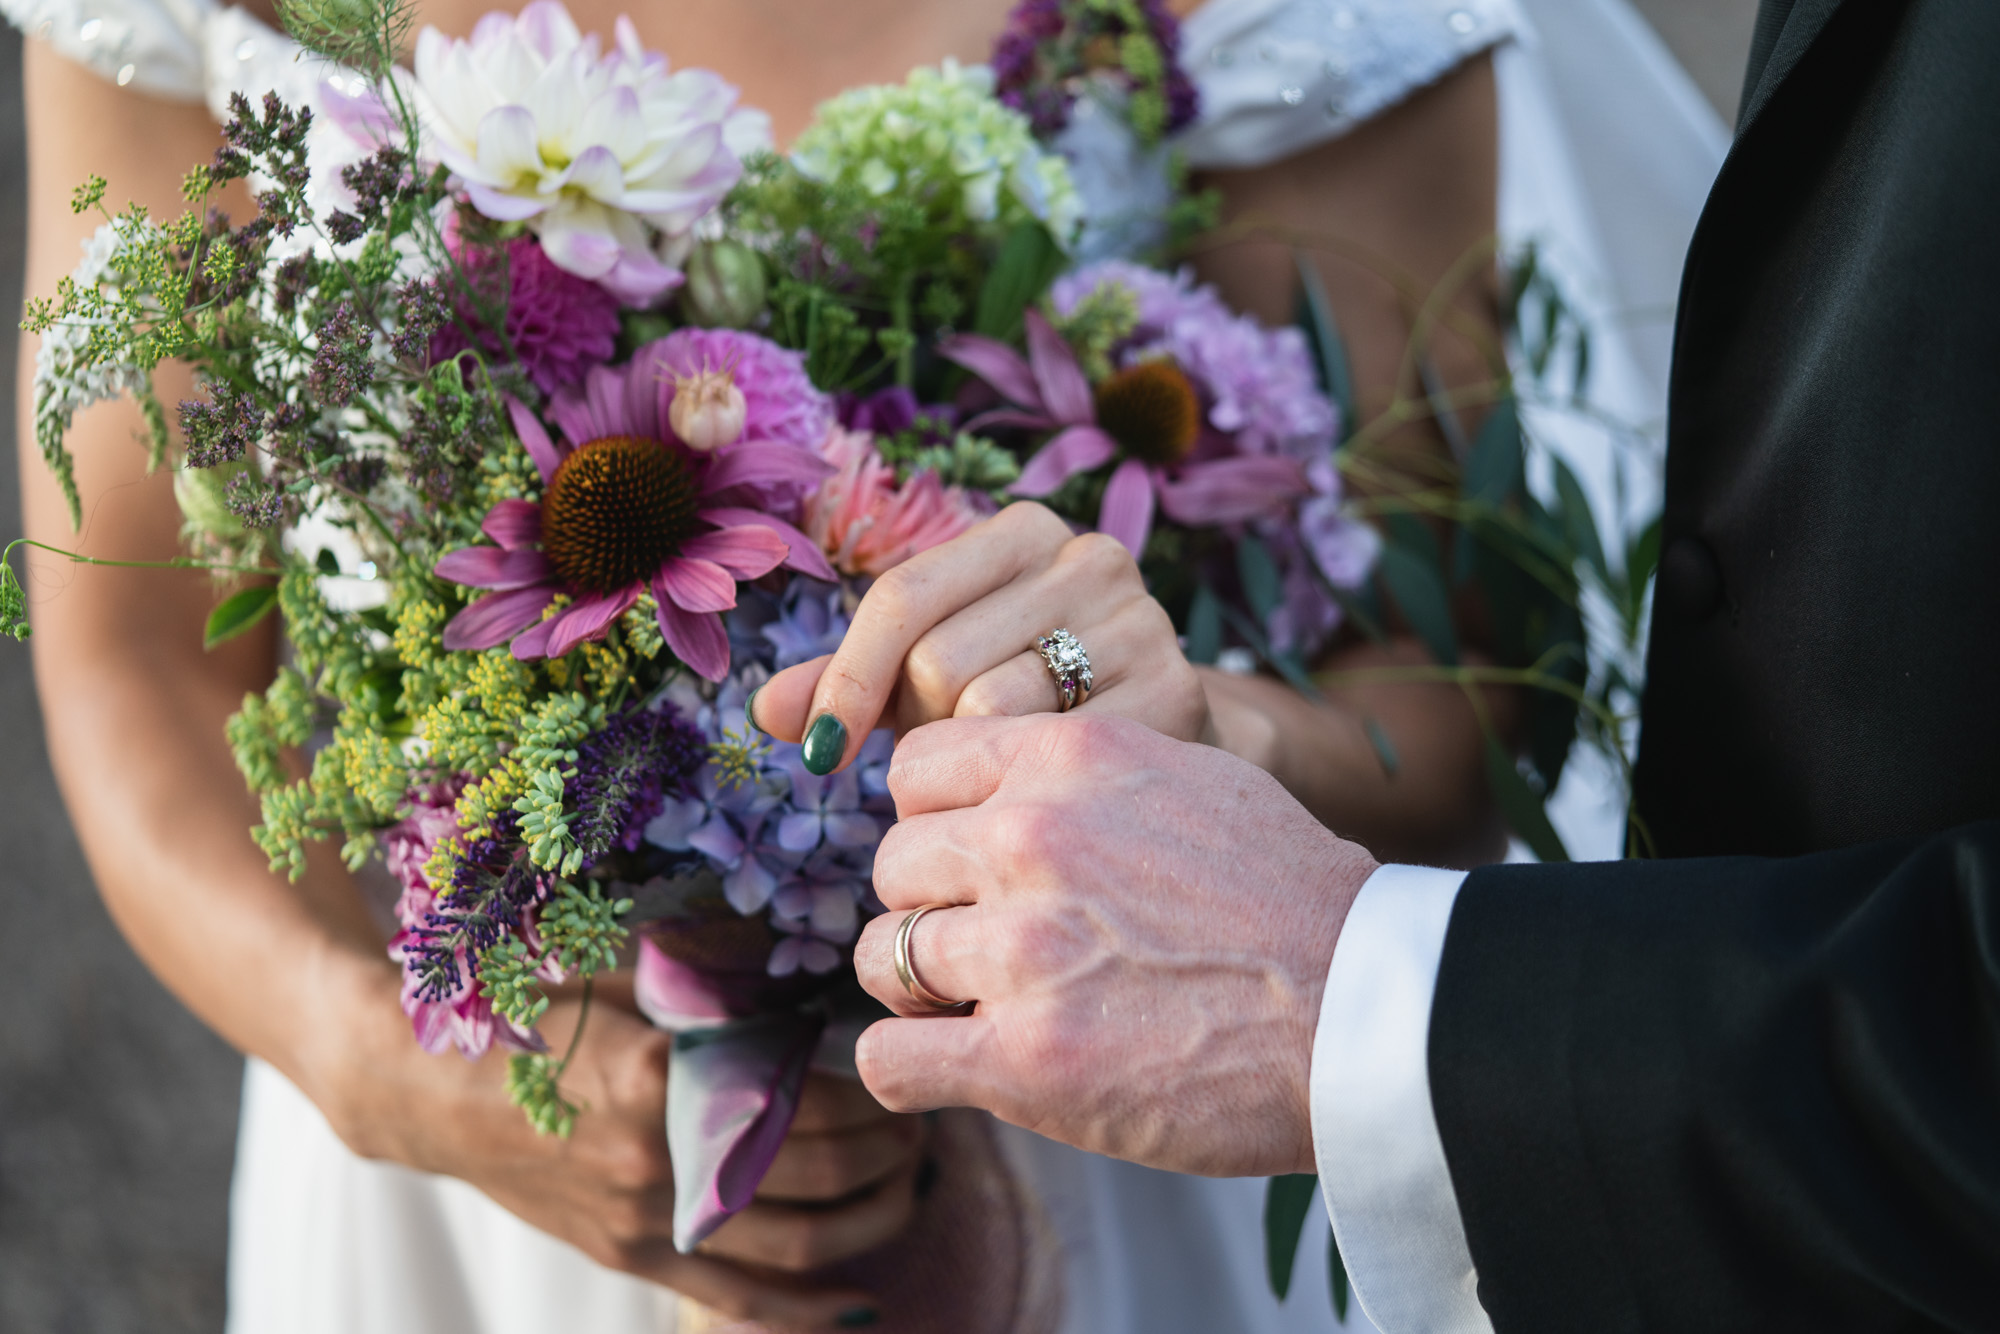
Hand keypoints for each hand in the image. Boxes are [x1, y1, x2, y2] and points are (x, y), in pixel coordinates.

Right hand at [309, 969, 921, 1328]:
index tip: (904, 1067)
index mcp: (663, 1077)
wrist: (431, 1091)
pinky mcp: (628, 1257)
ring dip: (872, 1220)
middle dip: (891, 1154)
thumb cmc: (538, 1015)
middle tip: (923, 1124)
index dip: (875, 1092)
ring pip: (795, 1246)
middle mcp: (658, 1157)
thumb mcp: (630, 976)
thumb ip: (721, 976)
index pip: (810, 1099)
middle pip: (819, 1173)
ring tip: (909, 1185)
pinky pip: (735, 1299)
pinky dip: (805, 1307)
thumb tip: (825, 958)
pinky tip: (859, 1296)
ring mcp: (641, 1219)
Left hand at [749, 502, 1208, 771]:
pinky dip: (1028, 788)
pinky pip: (1053, 754)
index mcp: (1021, 531)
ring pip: (992, 709)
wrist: (1166, 749)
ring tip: (997, 772)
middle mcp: (1088, 556)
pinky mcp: (1175, 689)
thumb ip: (849, 685)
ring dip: (971, 764)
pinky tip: (1042, 796)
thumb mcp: (934, 680)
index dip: (846, 679)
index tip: (818, 754)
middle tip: (949, 758)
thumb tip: (762, 711)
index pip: (902, 596)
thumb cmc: (1026, 701)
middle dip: (924, 727)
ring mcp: (1141, 619)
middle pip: (941, 660)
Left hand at [851, 713, 1377, 1177]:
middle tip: (993, 944)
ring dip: (922, 988)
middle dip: (933, 906)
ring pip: (882, 958)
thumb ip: (1084, 777)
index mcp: (1070, 760)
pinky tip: (954, 1065)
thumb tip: (1007, 789)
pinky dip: (910, 1067)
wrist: (1368, 1007)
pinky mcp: (1026, 1060)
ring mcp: (1023, 950)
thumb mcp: (1192, 776)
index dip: (934, 819)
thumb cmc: (1295, 898)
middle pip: (894, 864)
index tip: (968, 859)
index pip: (916, 768)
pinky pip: (891, 1058)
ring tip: (990, 1005)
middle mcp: (1032, 839)